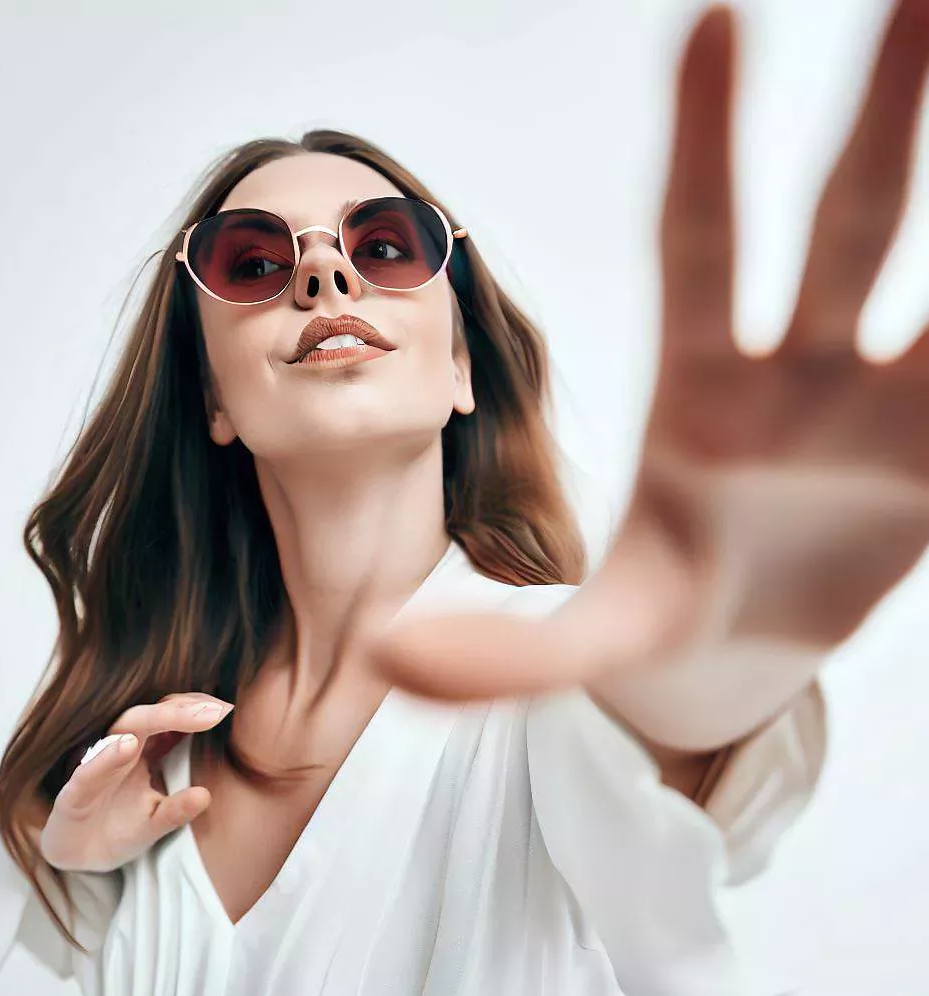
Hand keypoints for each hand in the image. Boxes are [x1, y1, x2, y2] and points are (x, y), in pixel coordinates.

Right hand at [38, 693, 233, 871]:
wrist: (75, 856)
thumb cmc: (118, 827)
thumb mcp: (154, 822)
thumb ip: (177, 808)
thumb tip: (206, 795)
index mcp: (143, 753)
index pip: (171, 722)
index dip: (196, 712)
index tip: (226, 710)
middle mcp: (120, 752)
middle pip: (150, 717)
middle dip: (181, 710)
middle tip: (214, 710)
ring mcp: (96, 769)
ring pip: (119, 733)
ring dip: (148, 722)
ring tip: (177, 715)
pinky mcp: (73, 794)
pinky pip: (87, 772)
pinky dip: (104, 758)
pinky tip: (125, 746)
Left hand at [365, 1, 928, 703]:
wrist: (731, 661)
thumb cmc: (656, 620)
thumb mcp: (592, 638)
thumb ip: (505, 660)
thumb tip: (388, 658)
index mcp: (699, 398)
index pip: (697, 250)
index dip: (705, 145)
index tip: (712, 21)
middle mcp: (794, 380)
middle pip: (845, 227)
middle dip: (885, 114)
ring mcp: (879, 413)